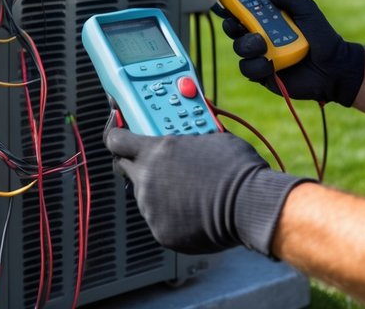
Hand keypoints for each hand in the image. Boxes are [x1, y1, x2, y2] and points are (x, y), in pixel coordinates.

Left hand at [104, 126, 307, 255]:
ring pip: (144, 195)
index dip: (117, 136)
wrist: (248, 204)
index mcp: (156, 150)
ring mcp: (151, 208)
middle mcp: (147, 179)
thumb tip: (185, 133)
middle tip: (155, 161)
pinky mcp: (161, 231)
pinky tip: (192, 208)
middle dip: (136, 162)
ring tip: (188, 188)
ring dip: (158, 190)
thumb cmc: (234, 168)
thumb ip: (186, 137)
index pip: (116, 140)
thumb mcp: (210, 137)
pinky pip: (159, 218)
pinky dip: (170, 213)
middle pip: (124, 167)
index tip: (121, 134)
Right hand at [218, 0, 364, 106]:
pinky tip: (270, 64)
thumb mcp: (304, 9)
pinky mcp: (263, 73)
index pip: (244, 7)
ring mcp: (261, 54)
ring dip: (246, 45)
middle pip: (234, 27)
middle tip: (237, 23)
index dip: (231, 2)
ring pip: (238, 48)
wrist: (333, 68)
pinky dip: (256, 65)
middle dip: (231, 24)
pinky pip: (248, 69)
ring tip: (262, 45)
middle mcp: (261, 34)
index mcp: (269, 17)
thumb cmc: (321, 36)